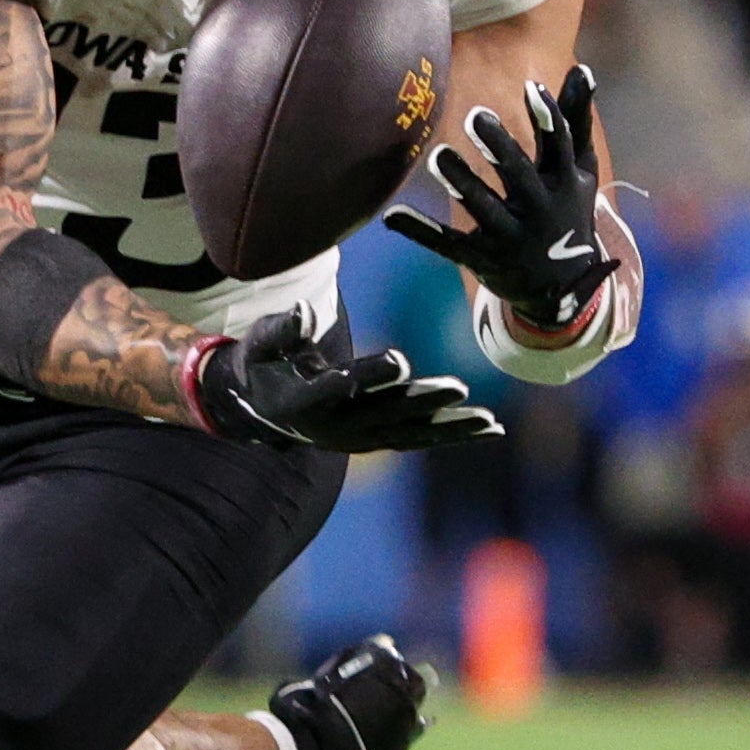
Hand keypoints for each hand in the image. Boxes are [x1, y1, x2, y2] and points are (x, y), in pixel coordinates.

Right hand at [185, 309, 501, 453]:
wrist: (262, 408)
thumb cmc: (263, 364)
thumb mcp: (259, 344)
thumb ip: (281, 330)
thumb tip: (304, 309)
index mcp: (302, 403)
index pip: (340, 388)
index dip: (370, 375)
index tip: (400, 361)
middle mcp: (333, 428)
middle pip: (384, 413)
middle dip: (423, 401)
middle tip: (459, 387)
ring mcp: (357, 439)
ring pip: (409, 434)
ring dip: (450, 428)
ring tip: (490, 421)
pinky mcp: (375, 440)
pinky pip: (418, 439)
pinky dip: (452, 434)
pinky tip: (490, 428)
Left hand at [382, 63, 616, 336]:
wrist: (564, 288)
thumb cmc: (567, 210)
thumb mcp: (579, 170)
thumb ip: (577, 119)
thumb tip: (583, 68)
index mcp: (563, 183)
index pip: (558, 146)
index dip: (547, 118)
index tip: (530, 88)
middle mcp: (539, 210)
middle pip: (519, 175)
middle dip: (499, 147)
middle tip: (476, 114)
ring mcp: (509, 237)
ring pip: (483, 208)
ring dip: (461, 182)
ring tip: (439, 156)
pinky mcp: (481, 257)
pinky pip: (447, 244)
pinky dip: (420, 231)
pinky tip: (391, 216)